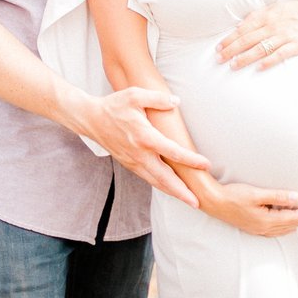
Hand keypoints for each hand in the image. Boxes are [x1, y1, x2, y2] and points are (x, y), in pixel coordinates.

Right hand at [84, 88, 209, 207]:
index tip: (206, 164)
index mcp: (144, 137)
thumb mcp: (135, 95)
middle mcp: (139, 154)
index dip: (191, 159)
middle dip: (182, 192)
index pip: (172, 152)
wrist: (91, 119)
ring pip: (155, 182)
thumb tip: (177, 101)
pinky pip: (147, 178)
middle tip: (197, 202)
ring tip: (188, 200)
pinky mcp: (128, 164)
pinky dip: (160, 185)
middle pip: (164, 178)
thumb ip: (157, 98)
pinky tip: (169, 188)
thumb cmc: (114, 105)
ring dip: (172, 192)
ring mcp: (133, 161)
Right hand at [207, 181, 297, 235]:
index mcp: (267, 220)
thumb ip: (277, 196)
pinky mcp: (253, 227)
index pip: (295, 217)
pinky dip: (285, 225)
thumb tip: (297, 198)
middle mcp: (264, 228)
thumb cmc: (233, 196)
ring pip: (284, 228)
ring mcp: (258, 229)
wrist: (213, 202)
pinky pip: (275, 230)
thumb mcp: (256, 193)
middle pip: (292, 224)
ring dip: (296, 222)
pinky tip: (285, 222)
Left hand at [216, 0, 297, 69]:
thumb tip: (240, 25)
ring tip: (233, 65)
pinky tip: (259, 67)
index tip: (218, 48)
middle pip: (247, 39)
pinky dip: (269, 61)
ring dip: (245, 57)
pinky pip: (280, 54)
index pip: (243, 29)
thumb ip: (257, 17)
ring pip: (260, 48)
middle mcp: (272, 26)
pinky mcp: (295, 45)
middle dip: (231, 49)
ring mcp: (284, 36)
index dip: (229, 39)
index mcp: (266, 16)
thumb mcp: (274, 8)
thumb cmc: (295, 11)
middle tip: (219, 59)